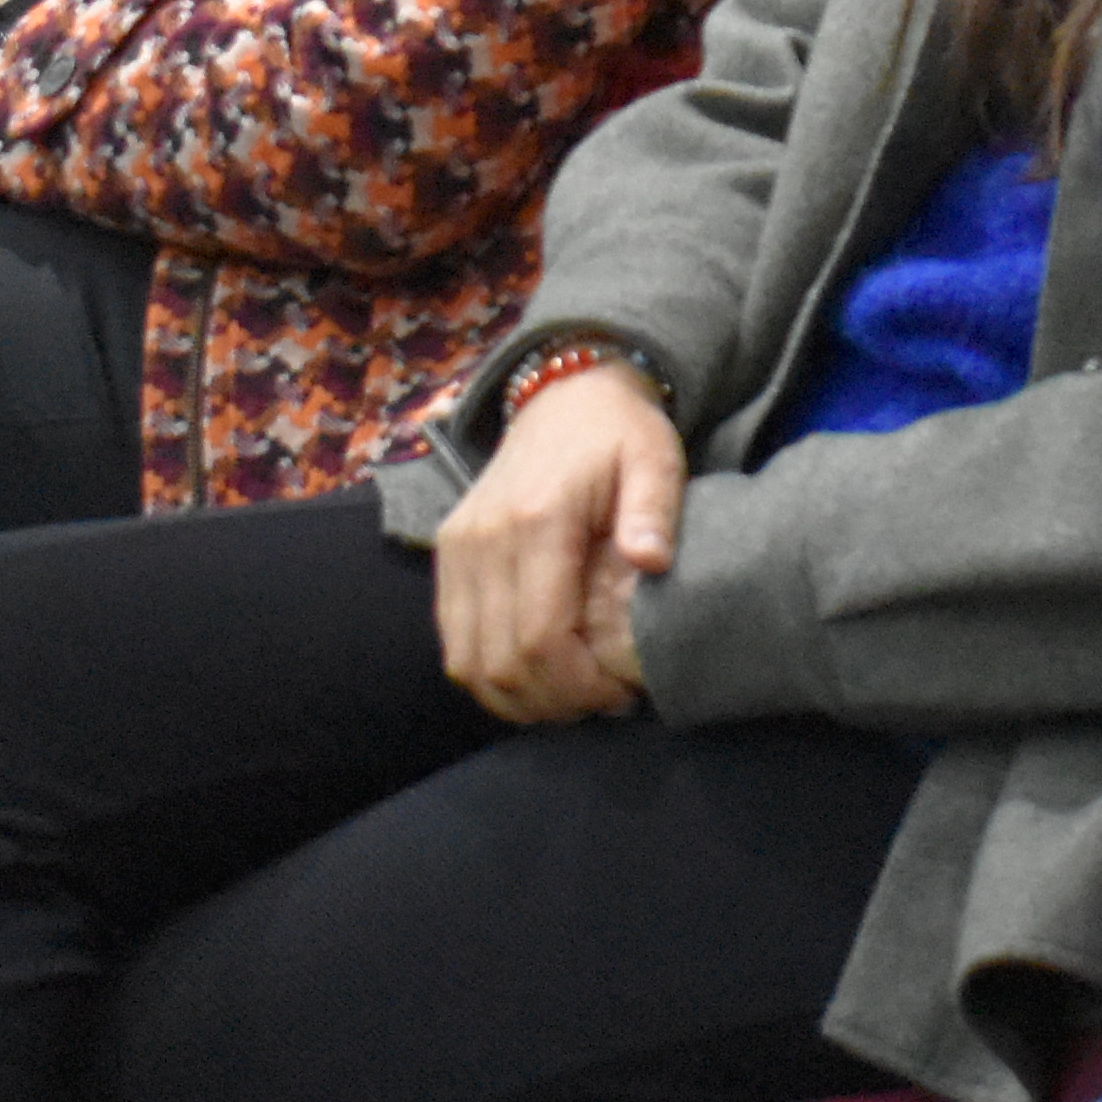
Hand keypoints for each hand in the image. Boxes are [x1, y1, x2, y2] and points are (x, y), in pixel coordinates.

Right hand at [434, 357, 683, 724]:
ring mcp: (456, 548)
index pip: (540, 636)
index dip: (577, 683)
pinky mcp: (446, 554)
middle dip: (553, 701)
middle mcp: (483, 538)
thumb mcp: (655, 457)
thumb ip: (653, 509)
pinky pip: (453, 640)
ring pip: (467, 661)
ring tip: (571, 697)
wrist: (564, 397)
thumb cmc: (619, 434)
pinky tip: (536, 678)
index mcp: (537, 519)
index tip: (619, 694)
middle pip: (500, 661)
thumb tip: (652, 562)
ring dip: (517, 697)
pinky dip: (489, 674)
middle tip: (602, 704)